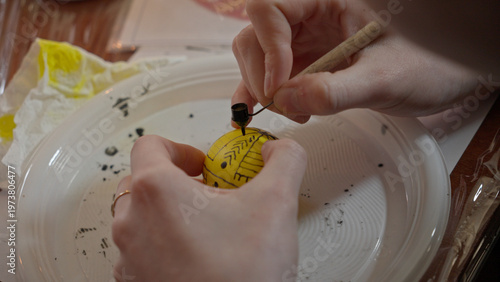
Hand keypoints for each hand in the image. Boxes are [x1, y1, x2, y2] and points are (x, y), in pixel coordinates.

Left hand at [112, 135, 306, 280]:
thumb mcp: (277, 202)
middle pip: (142, 181)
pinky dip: (164, 244)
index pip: (150, 145)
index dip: (181, 148)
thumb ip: (284, 160)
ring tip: (207, 228)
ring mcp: (129, 256)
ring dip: (169, 213)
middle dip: (177, 182)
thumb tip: (280, 150)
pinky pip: (142, 250)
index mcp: (155, 191)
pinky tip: (198, 256)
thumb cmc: (243, 273)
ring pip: (140, 217)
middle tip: (209, 195)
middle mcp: (131, 222)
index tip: (204, 166)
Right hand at [232, 0, 479, 123]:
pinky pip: (270, 75)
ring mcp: (305, 43)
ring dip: (261, 87)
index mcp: (329, 2)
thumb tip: (286, 100)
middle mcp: (311, 19)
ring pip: (258, 56)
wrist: (441, 79)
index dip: (267, 45)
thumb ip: (335, 91)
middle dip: (261, 72)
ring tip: (291, 111)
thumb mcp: (385, 79)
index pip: (270, 8)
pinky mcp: (306, 66)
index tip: (280, 84)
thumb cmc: (426, 65)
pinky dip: (260, 93)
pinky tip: (261, 110)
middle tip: (281, 103)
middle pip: (256, 34)